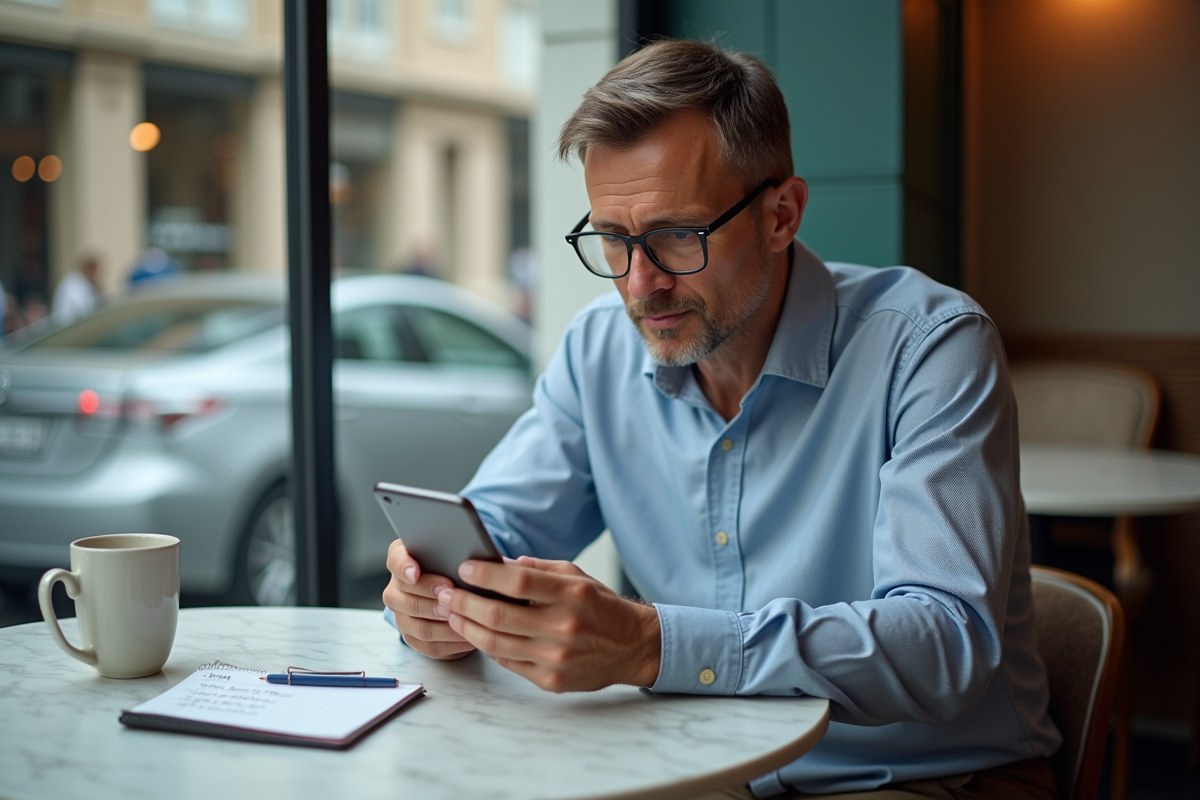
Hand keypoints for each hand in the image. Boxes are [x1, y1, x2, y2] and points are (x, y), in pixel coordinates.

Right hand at [382, 539, 476, 659]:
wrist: (452, 589)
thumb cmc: (453, 564)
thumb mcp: (451, 550)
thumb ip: (452, 549)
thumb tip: (470, 552)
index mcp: (402, 562)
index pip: (396, 562)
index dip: (404, 568)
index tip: (415, 573)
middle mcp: (396, 590)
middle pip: (407, 599)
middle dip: (430, 597)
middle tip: (450, 594)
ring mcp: (402, 616)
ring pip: (419, 626)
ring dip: (443, 624)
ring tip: (463, 618)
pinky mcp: (414, 638)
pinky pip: (430, 645)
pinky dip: (451, 642)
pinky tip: (469, 637)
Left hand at [434, 556, 660, 691]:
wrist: (632, 647)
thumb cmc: (599, 606)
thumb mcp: (576, 576)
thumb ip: (537, 568)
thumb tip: (496, 563)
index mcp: (571, 594)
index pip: (518, 581)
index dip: (486, 574)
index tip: (464, 567)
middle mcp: (564, 626)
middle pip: (499, 614)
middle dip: (464, 602)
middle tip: (444, 593)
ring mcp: (556, 657)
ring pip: (496, 642)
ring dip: (466, 626)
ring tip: (451, 613)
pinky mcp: (550, 681)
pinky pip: (507, 662)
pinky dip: (487, 646)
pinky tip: (474, 633)